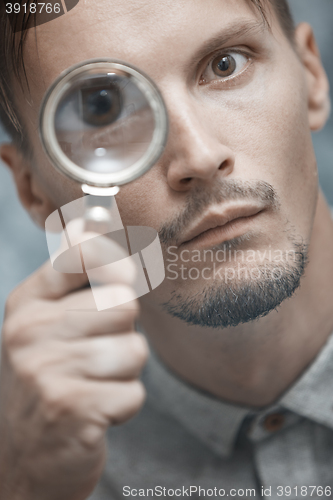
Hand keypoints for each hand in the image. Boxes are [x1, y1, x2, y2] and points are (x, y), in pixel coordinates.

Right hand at [0, 226, 147, 499]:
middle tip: (96, 352)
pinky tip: (94, 411)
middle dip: (122, 332)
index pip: (80, 254)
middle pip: (122, 304)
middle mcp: (29, 332)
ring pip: (133, 350)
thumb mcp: (46, 322)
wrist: (23, 455)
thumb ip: (71, 275)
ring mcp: (46, 371)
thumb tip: (89, 220)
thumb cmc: (47, 377)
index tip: (120, 276)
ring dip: (123, 373)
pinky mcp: (71, 409)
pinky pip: (133, 393)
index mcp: (27, 303)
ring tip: (92, 383)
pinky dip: (123, 406)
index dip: (114, 263)